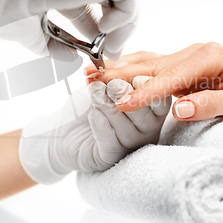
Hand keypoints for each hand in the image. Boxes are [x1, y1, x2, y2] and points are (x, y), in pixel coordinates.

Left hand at [19, 80, 170, 184]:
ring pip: (127, 128)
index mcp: (149, 110)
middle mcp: (144, 130)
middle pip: (145, 115)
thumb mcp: (101, 85)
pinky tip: (93, 114)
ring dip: (110, 108)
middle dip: (127, 95)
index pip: (159, 101)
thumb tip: (122, 64)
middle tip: (113, 83)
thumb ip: (113, 76)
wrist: (63, 130)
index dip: (149, 89)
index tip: (135, 76)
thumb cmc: (87, 105)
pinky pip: (111, 142)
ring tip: (96, 94)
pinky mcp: (111, 157)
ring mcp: (129, 146)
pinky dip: (102, 125)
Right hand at [84, 43, 222, 119]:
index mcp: (210, 56)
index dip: (143, 92)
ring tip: (91, 73)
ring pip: (147, 61)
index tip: (121, 103)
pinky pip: (152, 65)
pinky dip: (130, 68)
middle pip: (151, 64)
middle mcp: (195, 51)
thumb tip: (179, 108)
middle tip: (90, 81)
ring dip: (119, 68)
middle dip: (119, 74)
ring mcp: (188, 55)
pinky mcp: (183, 64)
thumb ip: (212, 105)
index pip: (169, 77)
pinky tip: (112, 70)